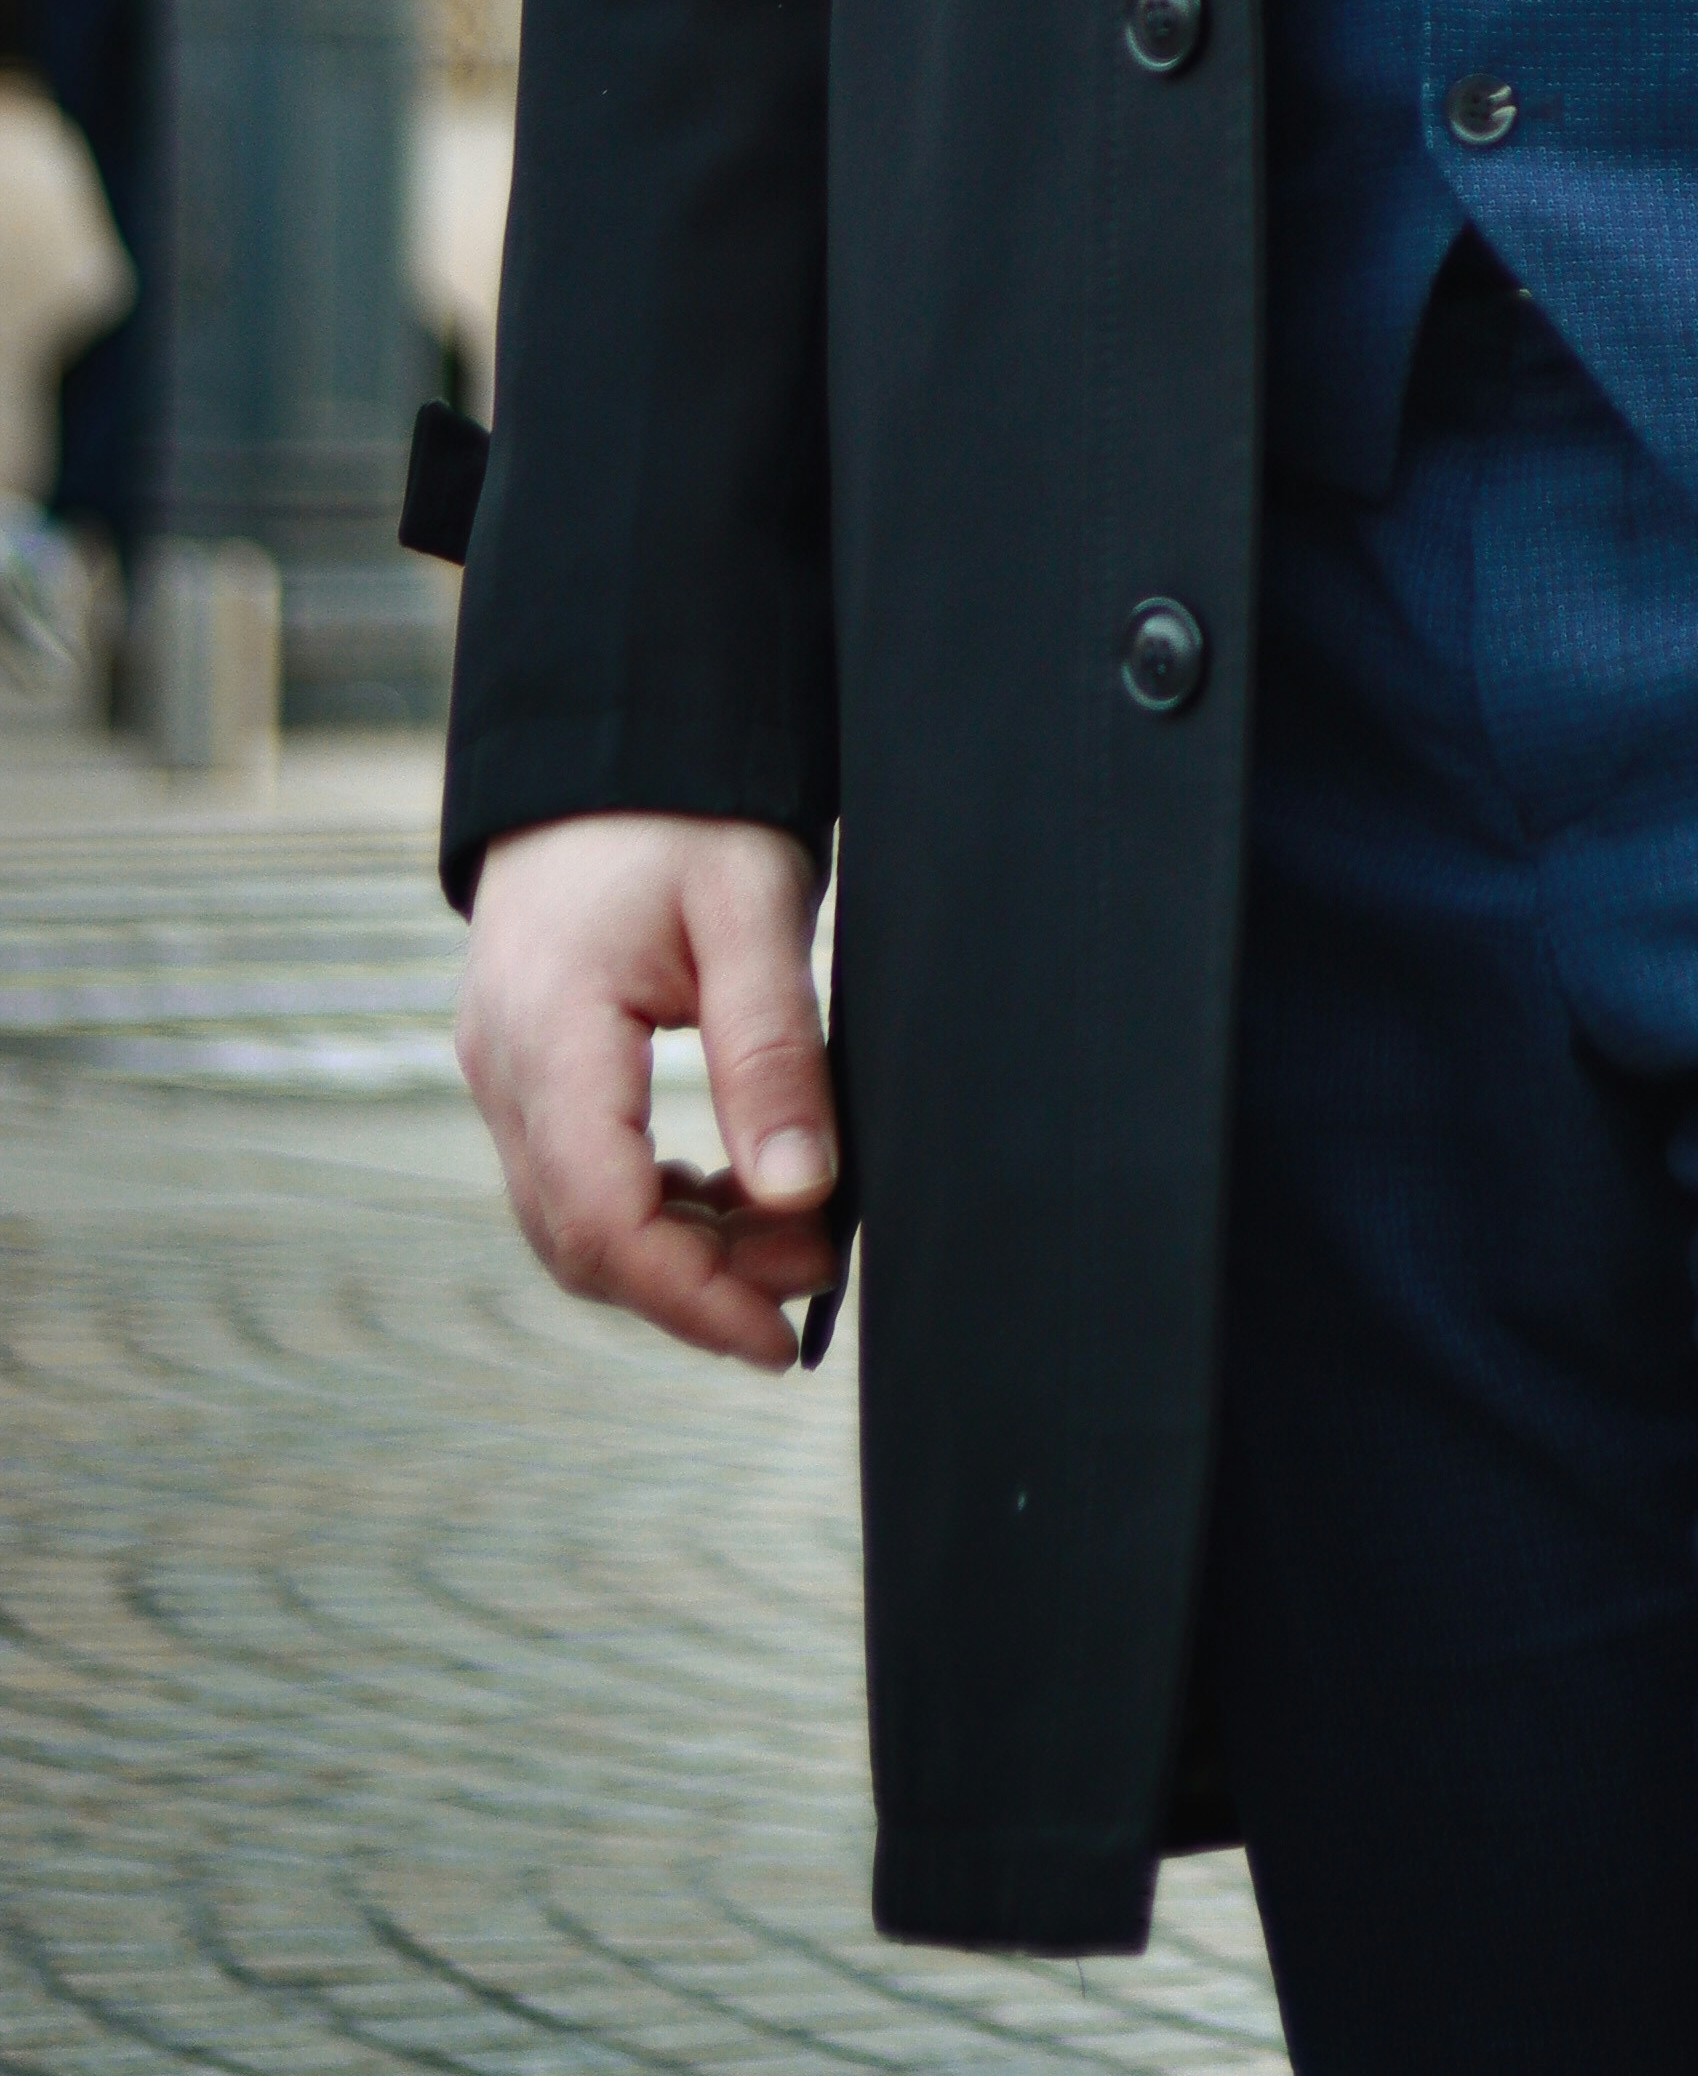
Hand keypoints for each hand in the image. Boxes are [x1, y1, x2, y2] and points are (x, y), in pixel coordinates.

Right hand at [457, 813, 837, 1375]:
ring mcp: (502, 1068)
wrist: (609, 736)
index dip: (689, 1296)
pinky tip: (740, 1195)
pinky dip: (657, 1203)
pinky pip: (577, 1171)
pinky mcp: (526, 1063)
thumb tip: (802, 1193)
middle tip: (817, 1275)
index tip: (777, 1340)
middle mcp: (502, 1066)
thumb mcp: (751, 907)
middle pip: (580, 1236)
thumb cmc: (686, 806)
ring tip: (800, 1241)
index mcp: (547, 1031)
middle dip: (697, 1282)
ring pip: (576, 1214)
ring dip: (681, 1248)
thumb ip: (770, 1050)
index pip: (601, 1215)